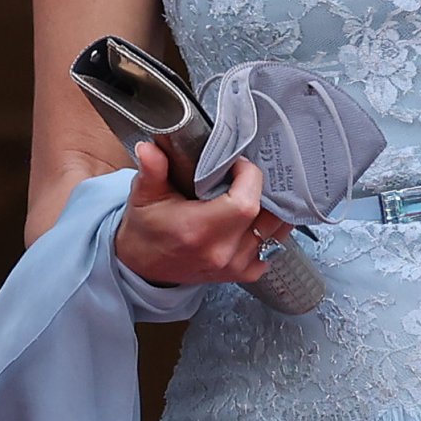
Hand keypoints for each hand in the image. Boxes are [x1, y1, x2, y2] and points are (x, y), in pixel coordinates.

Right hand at [114, 140, 292, 285]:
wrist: (143, 268)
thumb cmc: (146, 230)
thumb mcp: (144, 196)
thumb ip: (152, 170)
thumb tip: (150, 147)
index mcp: (199, 231)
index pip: (245, 203)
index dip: (249, 177)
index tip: (238, 163)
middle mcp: (222, 252)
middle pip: (268, 215)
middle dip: (265, 188)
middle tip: (250, 174)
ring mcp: (236, 266)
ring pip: (277, 230)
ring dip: (273, 207)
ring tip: (259, 190)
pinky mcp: (242, 273)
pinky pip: (273, 247)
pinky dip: (272, 229)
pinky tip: (260, 214)